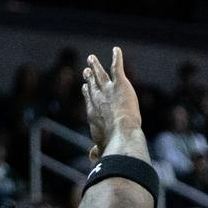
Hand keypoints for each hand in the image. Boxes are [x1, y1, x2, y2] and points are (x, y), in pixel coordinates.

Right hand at [82, 47, 143, 162]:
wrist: (121, 133)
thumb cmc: (112, 143)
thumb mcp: (102, 147)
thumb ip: (97, 150)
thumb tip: (92, 157)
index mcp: (93, 114)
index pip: (89, 99)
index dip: (87, 92)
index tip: (85, 86)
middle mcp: (98, 99)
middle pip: (92, 85)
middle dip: (89, 77)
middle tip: (87, 70)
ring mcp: (108, 90)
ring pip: (100, 74)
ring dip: (96, 65)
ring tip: (92, 58)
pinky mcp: (120, 84)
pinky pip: (117, 67)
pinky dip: (117, 57)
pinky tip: (116, 50)